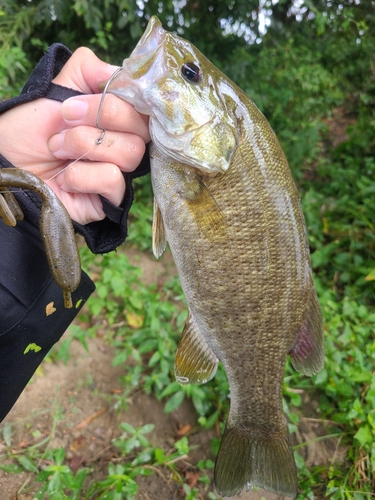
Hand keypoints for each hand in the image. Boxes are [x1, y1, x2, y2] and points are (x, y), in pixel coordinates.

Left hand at [0, 47, 149, 223]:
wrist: (8, 168)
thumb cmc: (29, 132)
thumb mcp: (57, 89)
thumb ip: (88, 70)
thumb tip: (123, 76)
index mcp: (117, 118)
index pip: (143, 104)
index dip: (118, 99)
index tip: (78, 100)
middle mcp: (123, 143)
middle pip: (143, 127)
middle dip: (100, 116)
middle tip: (64, 118)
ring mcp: (120, 172)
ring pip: (131, 152)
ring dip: (84, 145)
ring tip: (57, 148)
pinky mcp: (112, 199)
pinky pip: (113, 179)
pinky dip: (81, 175)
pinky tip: (65, 178)